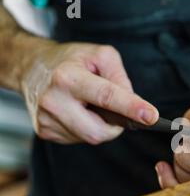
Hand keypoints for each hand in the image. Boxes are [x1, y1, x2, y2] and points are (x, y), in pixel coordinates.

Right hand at [21, 42, 158, 143]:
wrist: (32, 67)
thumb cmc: (72, 60)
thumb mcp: (100, 56)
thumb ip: (120, 78)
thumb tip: (134, 105)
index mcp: (68, 77)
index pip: (106, 97)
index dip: (131, 107)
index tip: (152, 116)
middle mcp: (53, 100)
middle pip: (98, 131)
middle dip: (115, 126)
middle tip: (118, 113)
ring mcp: (46, 119)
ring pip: (90, 137)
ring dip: (101, 126)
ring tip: (91, 107)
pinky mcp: (44, 131)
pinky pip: (78, 139)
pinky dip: (87, 128)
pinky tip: (80, 113)